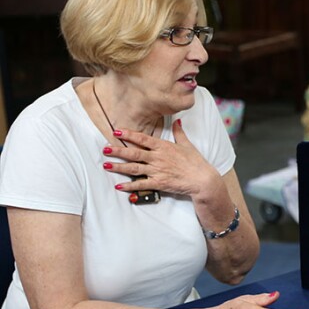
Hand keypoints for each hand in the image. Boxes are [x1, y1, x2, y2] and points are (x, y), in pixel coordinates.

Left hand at [102, 119, 220, 197]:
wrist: (202, 180)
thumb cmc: (196, 162)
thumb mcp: (188, 145)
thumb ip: (179, 133)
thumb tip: (177, 121)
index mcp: (164, 147)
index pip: (143, 139)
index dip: (129, 135)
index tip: (117, 131)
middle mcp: (158, 158)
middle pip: (134, 153)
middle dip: (118, 151)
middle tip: (105, 149)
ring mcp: (157, 171)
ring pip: (134, 168)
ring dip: (119, 167)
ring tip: (106, 165)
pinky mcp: (159, 183)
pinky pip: (141, 184)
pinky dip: (129, 186)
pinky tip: (119, 186)